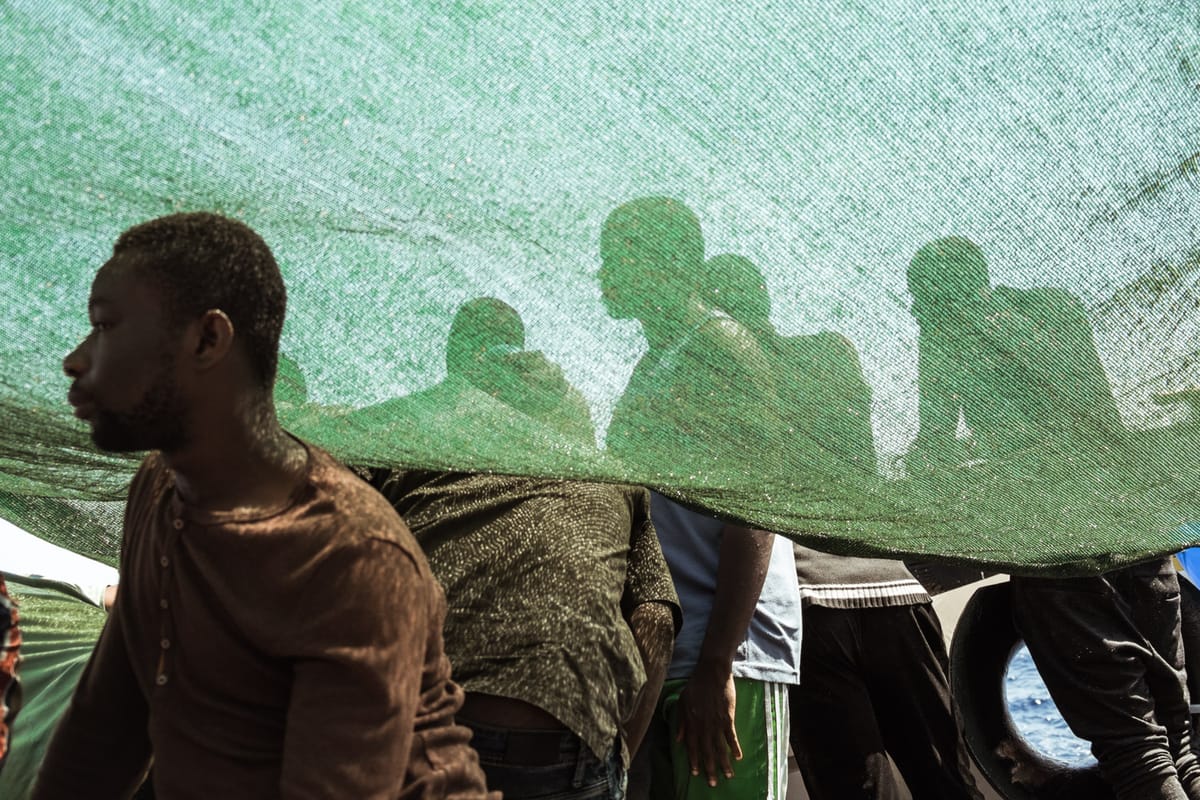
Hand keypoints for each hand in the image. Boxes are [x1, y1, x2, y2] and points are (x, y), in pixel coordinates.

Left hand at [676, 664, 740, 786]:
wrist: (711, 672)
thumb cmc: (695, 685)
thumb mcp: (682, 702)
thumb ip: (681, 722)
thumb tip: (679, 740)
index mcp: (691, 723)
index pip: (692, 747)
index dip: (694, 761)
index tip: (696, 774)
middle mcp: (703, 726)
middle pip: (706, 751)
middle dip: (709, 768)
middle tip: (712, 784)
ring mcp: (715, 722)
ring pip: (719, 747)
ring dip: (723, 763)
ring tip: (728, 776)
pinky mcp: (728, 717)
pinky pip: (731, 736)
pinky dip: (735, 747)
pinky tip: (738, 757)